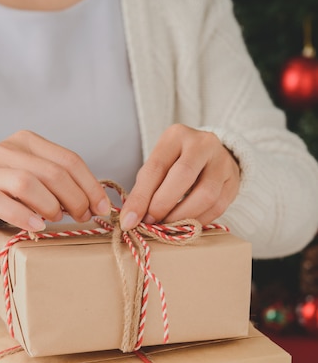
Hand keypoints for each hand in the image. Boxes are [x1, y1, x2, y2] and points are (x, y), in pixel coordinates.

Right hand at [0, 130, 110, 235]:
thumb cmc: (7, 192)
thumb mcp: (36, 179)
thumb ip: (61, 184)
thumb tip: (96, 202)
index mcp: (27, 142)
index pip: (68, 160)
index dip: (90, 185)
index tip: (102, 207)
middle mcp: (7, 150)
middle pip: (52, 173)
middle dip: (75, 198)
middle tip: (81, 217)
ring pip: (27, 183)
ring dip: (49, 205)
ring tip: (54, 219)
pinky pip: (1, 202)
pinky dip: (23, 215)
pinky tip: (35, 226)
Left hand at [119, 124, 240, 229]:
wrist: (210, 157)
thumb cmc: (175, 164)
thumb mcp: (157, 168)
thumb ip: (144, 190)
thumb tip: (130, 220)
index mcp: (176, 135)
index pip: (156, 167)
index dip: (141, 197)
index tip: (129, 221)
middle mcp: (203, 143)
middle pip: (183, 176)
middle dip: (163, 205)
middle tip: (151, 223)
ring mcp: (222, 160)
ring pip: (206, 194)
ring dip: (183, 216)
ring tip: (168, 227)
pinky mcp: (234, 180)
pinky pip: (218, 206)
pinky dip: (199, 221)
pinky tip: (186, 225)